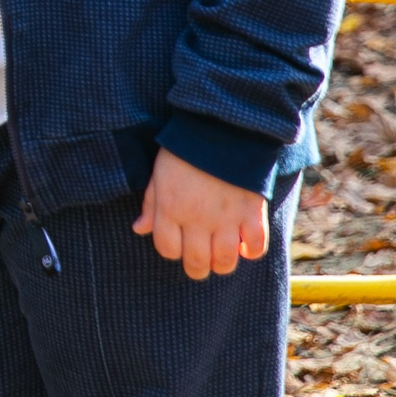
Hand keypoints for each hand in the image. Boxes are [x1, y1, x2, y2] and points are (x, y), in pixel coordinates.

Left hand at [132, 147, 269, 278]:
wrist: (222, 128)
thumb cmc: (185, 149)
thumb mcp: (159, 173)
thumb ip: (151, 203)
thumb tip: (139, 228)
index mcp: (170, 207)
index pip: (167, 249)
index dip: (171, 251)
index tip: (178, 245)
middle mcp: (197, 219)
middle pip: (196, 262)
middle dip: (196, 269)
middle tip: (200, 263)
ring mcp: (226, 218)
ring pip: (225, 261)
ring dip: (222, 265)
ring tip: (221, 256)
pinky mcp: (252, 213)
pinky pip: (256, 246)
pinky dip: (251, 251)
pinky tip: (245, 245)